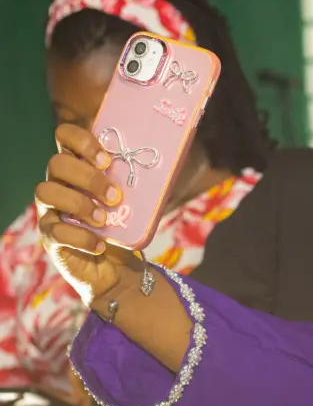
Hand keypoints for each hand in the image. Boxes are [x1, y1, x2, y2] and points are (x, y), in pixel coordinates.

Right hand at [36, 124, 138, 305]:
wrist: (117, 269)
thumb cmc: (126, 226)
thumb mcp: (137, 198)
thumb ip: (142, 177)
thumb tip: (173, 155)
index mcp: (78, 167)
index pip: (65, 137)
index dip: (81, 140)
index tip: (107, 159)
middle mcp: (59, 184)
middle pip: (56, 163)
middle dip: (89, 178)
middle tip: (116, 196)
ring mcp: (50, 210)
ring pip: (46, 191)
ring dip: (80, 204)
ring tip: (105, 219)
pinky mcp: (50, 237)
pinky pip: (55, 230)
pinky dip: (81, 237)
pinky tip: (100, 244)